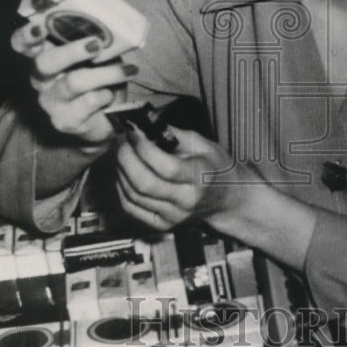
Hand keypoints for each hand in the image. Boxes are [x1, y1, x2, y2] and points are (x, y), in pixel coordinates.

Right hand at [11, 21, 134, 145]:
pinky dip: (106, 95)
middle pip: (45, 63)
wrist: (107, 119)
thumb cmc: (101, 78)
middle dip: (72, 51)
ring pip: (73, 82)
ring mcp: (50, 102)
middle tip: (97, 44)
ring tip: (128, 70)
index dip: (26, 36)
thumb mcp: (99, 55)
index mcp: (45, 56)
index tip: (39, 28)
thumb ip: (95, 40)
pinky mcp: (64, 121)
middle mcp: (41, 79)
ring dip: (105, 74)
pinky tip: (112, 94)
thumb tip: (108, 28)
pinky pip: (87, 102)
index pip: (22, 44)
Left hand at [115, 124, 244, 230]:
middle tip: (122, 140)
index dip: (143, 147)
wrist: (225, 200)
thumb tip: (144, 122)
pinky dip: (121, 188)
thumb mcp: (202, 144)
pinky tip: (123, 173)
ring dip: (120, 170)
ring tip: (122, 153)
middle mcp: (185, 201)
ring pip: (133, 195)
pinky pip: (131, 207)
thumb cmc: (215, 168)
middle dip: (126, 158)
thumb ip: (173, 133)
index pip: (165, 166)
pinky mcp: (161, 224)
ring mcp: (172, 216)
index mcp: (199, 178)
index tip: (132, 130)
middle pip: (144, 183)